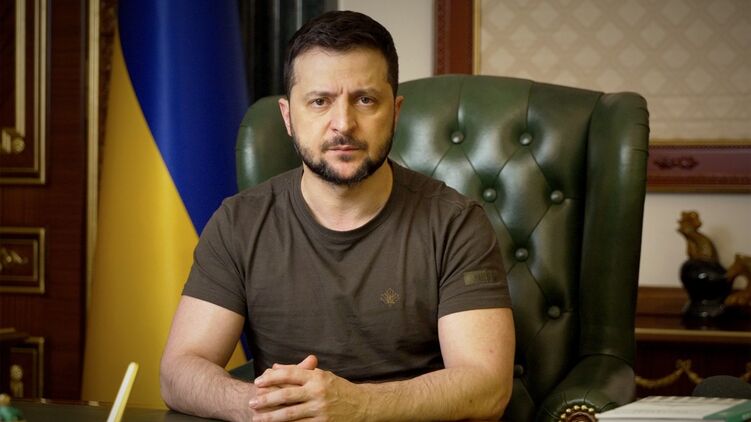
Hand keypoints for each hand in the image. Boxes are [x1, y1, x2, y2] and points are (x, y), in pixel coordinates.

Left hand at [250, 356, 367, 421]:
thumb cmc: (340, 389)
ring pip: (290, 414)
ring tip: (257, 418)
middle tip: (251, 401)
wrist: (363, 405)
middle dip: (266, 399)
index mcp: (316, 377)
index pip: (289, 374)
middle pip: (286, 394)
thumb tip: (275, 367)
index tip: (258, 381)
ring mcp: (320, 409)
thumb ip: (299, 371)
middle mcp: (317, 392)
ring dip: (271, 417)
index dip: (271, 377)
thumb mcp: (322, 375)